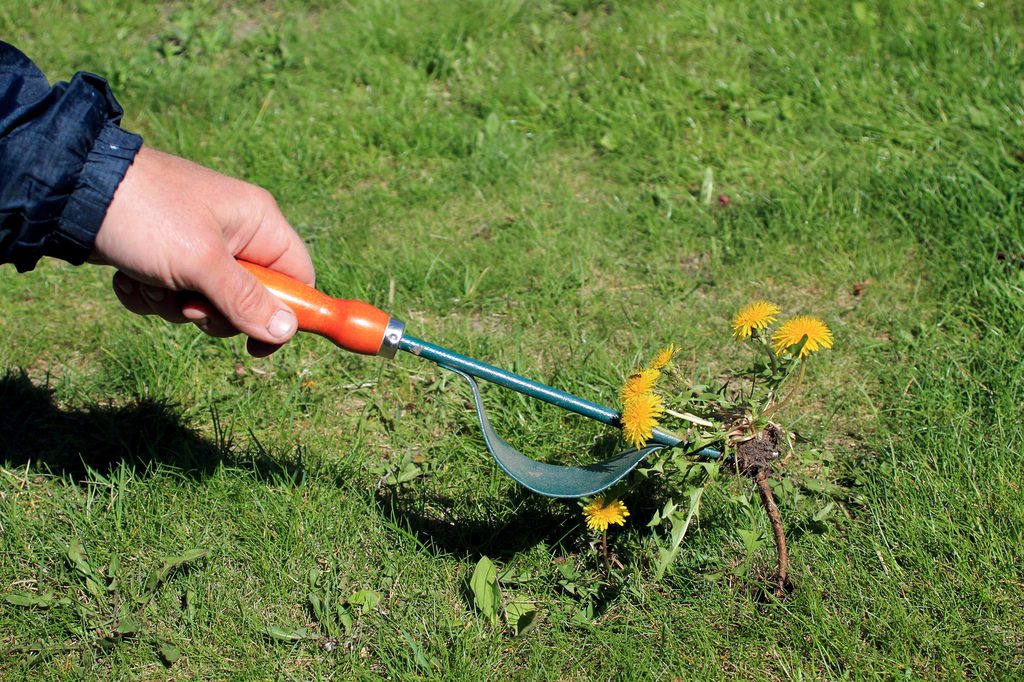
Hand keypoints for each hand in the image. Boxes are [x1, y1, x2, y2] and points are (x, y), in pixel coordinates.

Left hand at [90, 146, 314, 356]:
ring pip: (205, 302)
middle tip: (188, 302)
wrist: (74, 191)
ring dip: (173, 304)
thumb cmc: (148, 215)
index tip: (258, 344)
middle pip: (249, 299)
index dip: (286, 314)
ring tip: (149, 280)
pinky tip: (130, 276)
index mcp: (258, 222)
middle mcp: (235, 232)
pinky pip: (172, 295)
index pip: (297, 278)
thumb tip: (287, 331)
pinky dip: (149, 295)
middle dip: (212, 311)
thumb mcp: (201, 263)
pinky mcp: (164, 255)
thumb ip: (245, 300)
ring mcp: (198, 244)